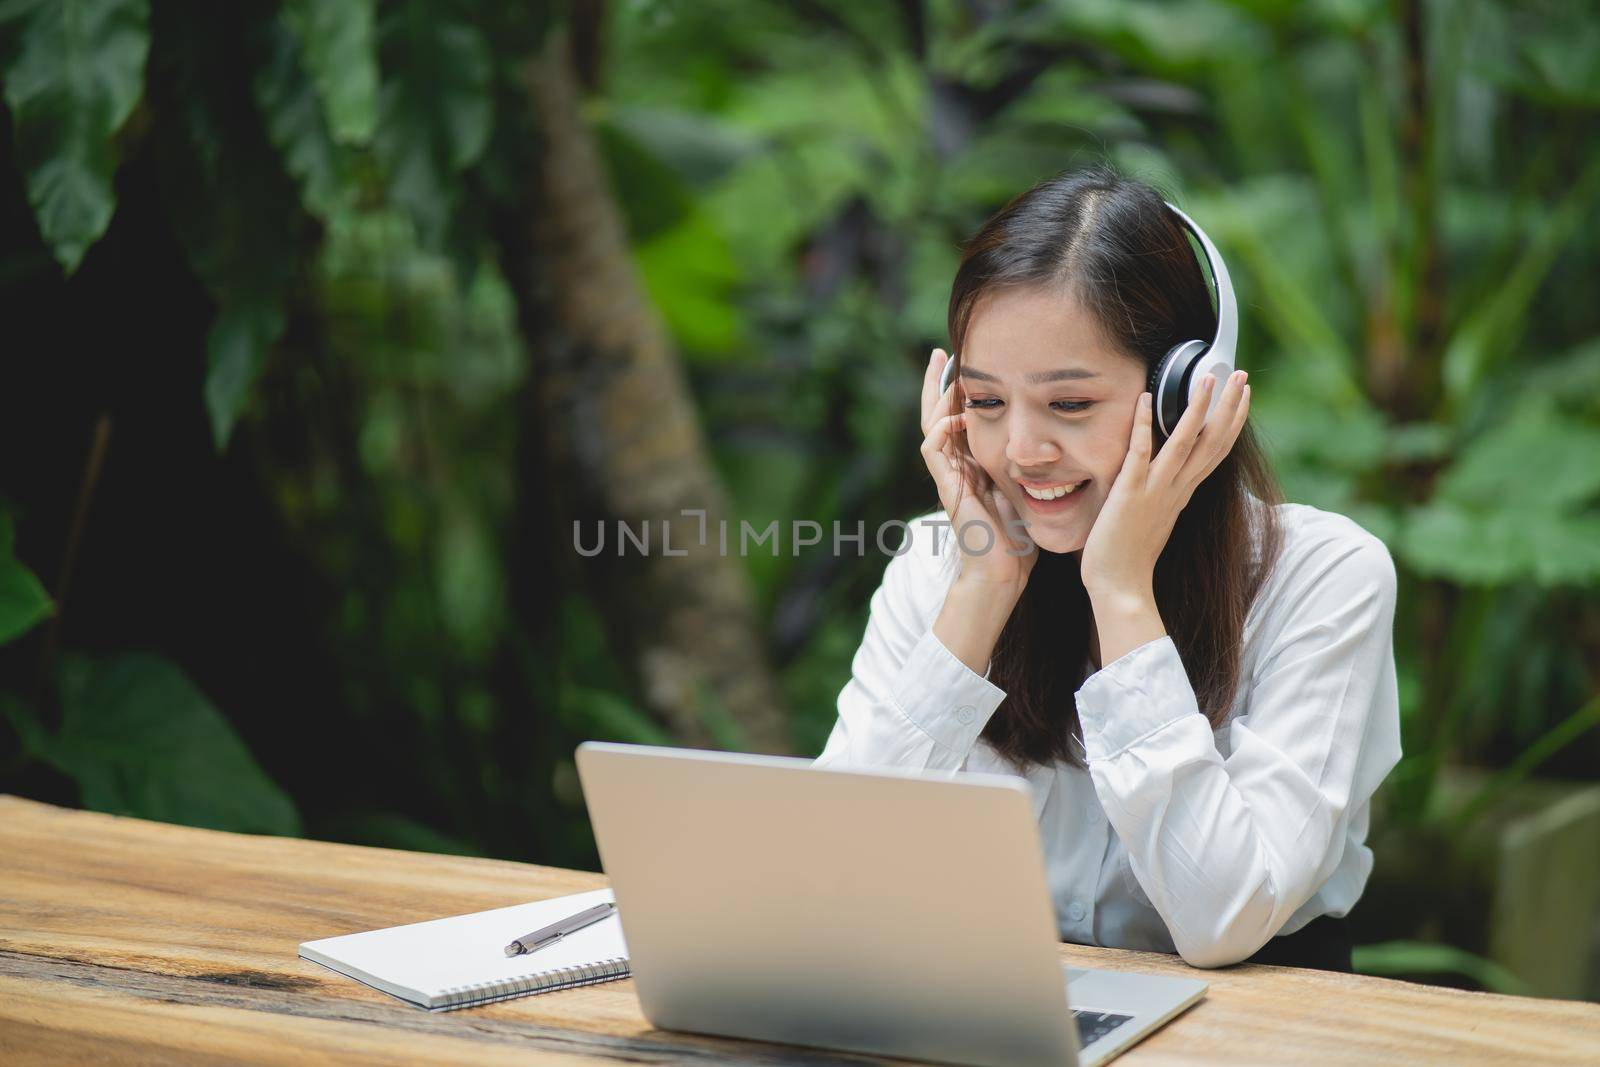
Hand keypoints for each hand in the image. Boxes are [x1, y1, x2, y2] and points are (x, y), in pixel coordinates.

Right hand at [920, 349, 1037, 594]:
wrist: (1002, 574)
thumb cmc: (1018, 541)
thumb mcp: (1026, 492)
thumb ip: (1029, 468)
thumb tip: (1056, 444)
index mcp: (973, 467)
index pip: (960, 421)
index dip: (962, 394)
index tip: (969, 364)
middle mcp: (957, 468)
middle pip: (938, 416)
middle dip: (938, 384)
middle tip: (942, 353)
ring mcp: (949, 478)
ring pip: (932, 426)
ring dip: (937, 397)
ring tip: (947, 371)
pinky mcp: (948, 489)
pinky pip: (934, 449)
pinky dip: (942, 427)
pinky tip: (956, 412)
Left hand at [1080, 370, 1251, 601]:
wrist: (1120, 588)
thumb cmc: (1130, 557)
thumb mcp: (1154, 518)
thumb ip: (1161, 496)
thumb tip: (1163, 480)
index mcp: (1182, 494)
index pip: (1214, 451)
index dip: (1231, 422)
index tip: (1243, 395)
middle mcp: (1175, 490)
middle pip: (1211, 442)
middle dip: (1227, 407)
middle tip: (1240, 374)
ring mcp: (1155, 491)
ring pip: (1183, 444)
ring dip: (1196, 410)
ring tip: (1207, 379)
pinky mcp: (1129, 495)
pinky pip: (1139, 455)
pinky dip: (1143, 427)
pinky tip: (1145, 400)